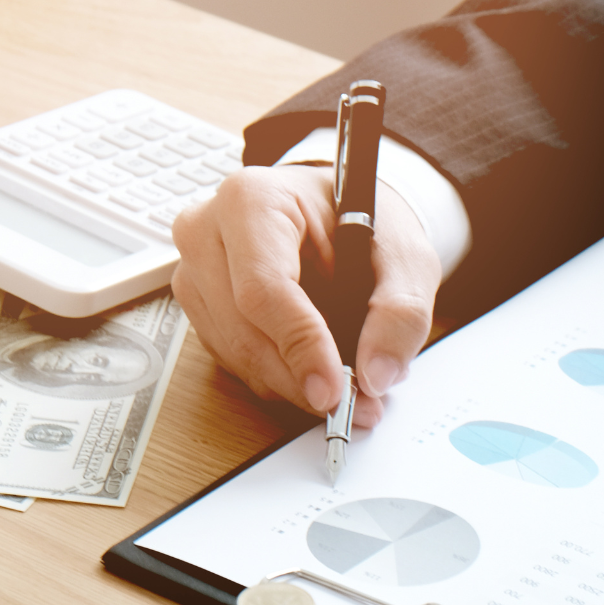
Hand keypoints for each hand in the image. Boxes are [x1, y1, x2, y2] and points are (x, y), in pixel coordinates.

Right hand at [170, 165, 441, 427]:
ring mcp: (196, 270)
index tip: (334, 388)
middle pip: (243, 329)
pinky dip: (278, 376)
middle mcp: (208, 231)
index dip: (300, 345)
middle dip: (301, 377)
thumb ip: (400, 312)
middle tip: (355, 404)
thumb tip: (377, 374)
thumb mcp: (407, 257)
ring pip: (236, 353)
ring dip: (292, 383)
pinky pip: (233, 358)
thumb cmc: (367, 222)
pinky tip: (315, 368)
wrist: (344, 213)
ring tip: (347, 388)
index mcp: (253, 200)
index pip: (263, 288)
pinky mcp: (201, 304)